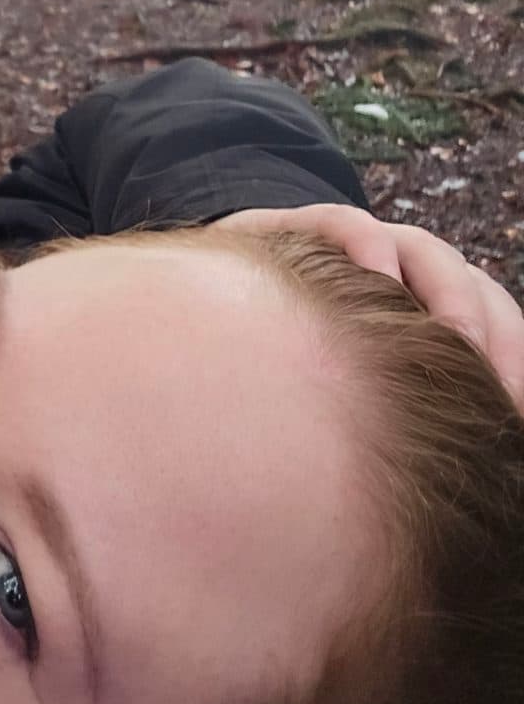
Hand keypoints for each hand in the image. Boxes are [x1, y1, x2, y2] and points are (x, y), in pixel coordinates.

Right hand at [218, 205, 523, 411]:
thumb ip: (388, 412)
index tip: (515, 414)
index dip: (512, 362)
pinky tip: (378, 274)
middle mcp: (400, 275)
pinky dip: (369, 243)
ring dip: (450, 292)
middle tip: (500, 389)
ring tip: (457, 337)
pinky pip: (347, 225)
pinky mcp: (303, 229)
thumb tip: (458, 479)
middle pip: (474, 289)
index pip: (492, 324)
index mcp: (424, 309)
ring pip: (425, 252)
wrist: (210, 294)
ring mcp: (356, 250)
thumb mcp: (344, 393)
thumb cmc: (282, 362)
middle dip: (496, 337)